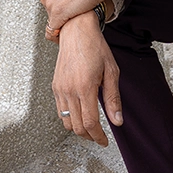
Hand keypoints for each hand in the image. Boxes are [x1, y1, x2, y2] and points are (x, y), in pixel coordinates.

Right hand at [51, 12, 122, 145]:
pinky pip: (60, 111)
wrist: (76, 31)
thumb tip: (117, 121)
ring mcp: (60, 89)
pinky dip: (69, 118)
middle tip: (99, 137)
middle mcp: (69, 90)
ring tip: (91, 128)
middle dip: (90, 136)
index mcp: (85, 87)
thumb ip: (113, 98)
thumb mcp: (111, 72)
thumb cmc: (95, 47)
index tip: (105, 141)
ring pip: (66, 122)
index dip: (99, 137)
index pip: (91, 123)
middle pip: (78, 127)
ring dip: (79, 129)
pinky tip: (80, 114)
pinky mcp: (55, 86)